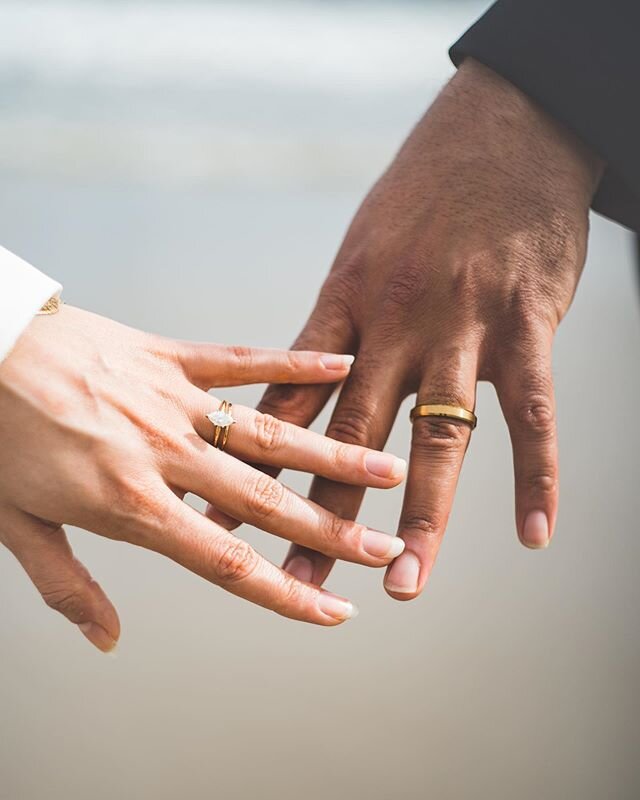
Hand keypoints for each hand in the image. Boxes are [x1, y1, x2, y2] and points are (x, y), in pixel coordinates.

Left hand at [0, 305, 406, 650]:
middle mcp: (167, 454)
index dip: (285, 593)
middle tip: (387, 545)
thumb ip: (67, 585)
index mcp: (130, 504)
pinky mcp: (171, 356)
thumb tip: (107, 640)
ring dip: (331, 455)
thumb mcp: (17, 522)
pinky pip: (242, 359)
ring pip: (269, 435)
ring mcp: (174, 401)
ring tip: (385, 469)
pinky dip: (293, 362)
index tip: (334, 610)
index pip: (226, 561)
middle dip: (333, 530)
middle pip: (266, 501)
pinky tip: (339, 363)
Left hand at [256, 59, 603, 597]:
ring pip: (435, 437)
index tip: (222, 518)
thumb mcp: (361, 249)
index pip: (289, 402)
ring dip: (419, 515)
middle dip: (318, 514)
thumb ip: (338, 319)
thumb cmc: (425, 193)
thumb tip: (305, 378)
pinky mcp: (524, 324)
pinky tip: (536, 533)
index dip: (253, 465)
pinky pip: (531, 412)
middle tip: (294, 581)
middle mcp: (394, 323)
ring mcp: (461, 326)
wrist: (503, 130)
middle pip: (349, 436)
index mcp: (345, 303)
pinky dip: (538, 474)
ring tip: (402, 580)